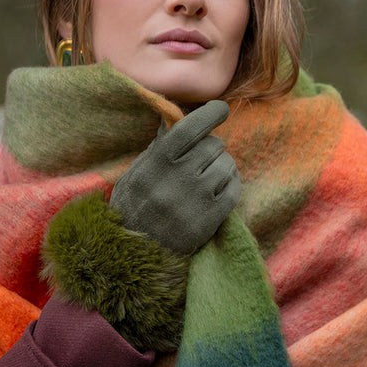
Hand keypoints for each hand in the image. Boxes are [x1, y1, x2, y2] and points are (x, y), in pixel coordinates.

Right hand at [110, 100, 240, 253]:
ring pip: (226, 166)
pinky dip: (231, 184)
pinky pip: (233, 190)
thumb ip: (156, 149)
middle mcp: (175, 181)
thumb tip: (174, 119)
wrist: (133, 257)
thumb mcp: (134, 175)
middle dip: (212, 147)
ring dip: (223, 166)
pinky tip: (220, 189)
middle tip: (205, 157)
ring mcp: (194, 202)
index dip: (209, 114)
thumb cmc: (133, 210)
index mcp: (154, 165)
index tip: (221, 108)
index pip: (188, 128)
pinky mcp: (208, 222)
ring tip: (211, 176)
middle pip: (212, 146)